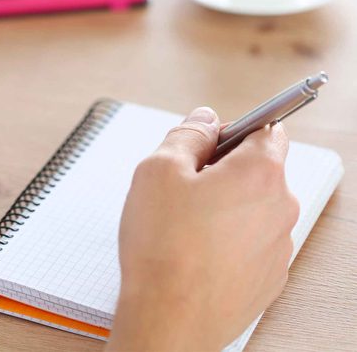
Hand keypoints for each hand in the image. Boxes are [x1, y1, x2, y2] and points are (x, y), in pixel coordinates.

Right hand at [107, 107, 298, 350]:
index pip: (265, 129)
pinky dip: (228, 242)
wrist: (169, 319)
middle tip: (182, 190)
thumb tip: (204, 119)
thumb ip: (187, 134)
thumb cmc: (163, 245)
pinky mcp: (268, 279)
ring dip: (225, 208)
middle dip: (223, 172)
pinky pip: (250, 245)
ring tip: (184, 228)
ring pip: (252, 210)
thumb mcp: (159, 169)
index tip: (205, 145)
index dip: (231, 131)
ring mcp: (278, 247)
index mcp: (260, 173)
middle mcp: (281, 208)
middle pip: (259, 171)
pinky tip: (195, 254)